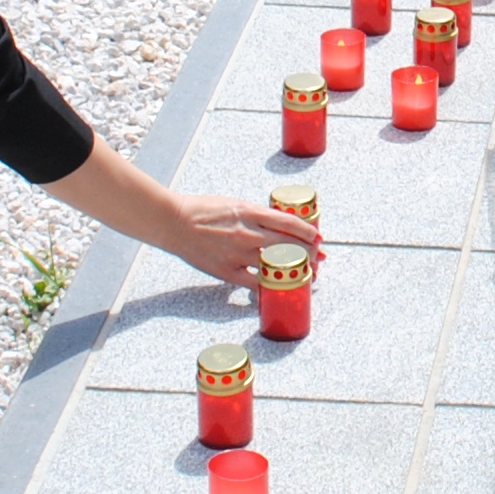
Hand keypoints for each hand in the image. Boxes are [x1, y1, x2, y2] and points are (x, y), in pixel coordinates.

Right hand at [160, 194, 319, 290]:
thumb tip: (280, 225)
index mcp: (251, 212)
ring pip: (276, 266)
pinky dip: (269, 287)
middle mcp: (248, 233)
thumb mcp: (236, 205)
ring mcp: (238, 254)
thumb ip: (258, 216)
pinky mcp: (227, 271)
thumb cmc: (204, 210)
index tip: (318, 237)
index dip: (308, 232)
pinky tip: (279, 288)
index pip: (289, 223)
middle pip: (289, 246)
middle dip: (309, 252)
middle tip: (319, 256)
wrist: (175, 222)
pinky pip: (254, 284)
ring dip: (295, 271)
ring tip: (308, 273)